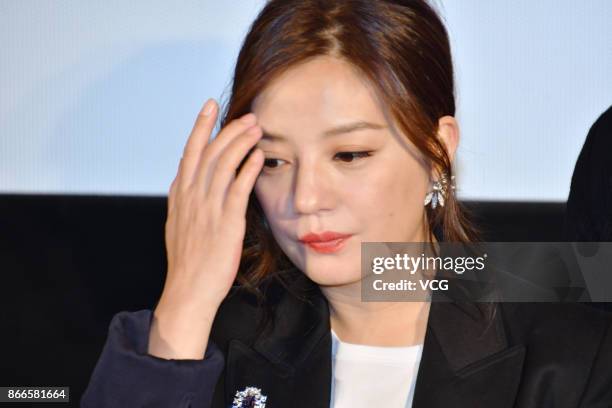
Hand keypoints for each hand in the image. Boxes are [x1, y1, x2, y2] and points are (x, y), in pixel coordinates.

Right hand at [149, 98, 263, 358]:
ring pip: (223, 164)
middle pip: (209, 152)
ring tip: (256, 127)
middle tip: (247, 115)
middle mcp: (191, 197)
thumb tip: (190, 183)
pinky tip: (259, 156)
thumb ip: (186, 201)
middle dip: (228, 129)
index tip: (210, 106)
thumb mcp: (178, 225)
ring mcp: (207, 208)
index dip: (201, 126)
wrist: (188, 292)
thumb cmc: (188, 262)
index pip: (190, 152)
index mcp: (179, 195)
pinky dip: (248, 169)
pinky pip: (238, 189)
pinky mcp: (225, 223)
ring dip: (241, 142)